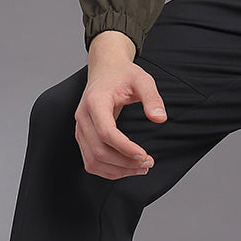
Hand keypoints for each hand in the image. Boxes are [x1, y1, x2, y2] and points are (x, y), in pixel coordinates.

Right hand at [75, 31, 166, 179]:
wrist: (106, 70)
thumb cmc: (123, 75)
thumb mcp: (142, 79)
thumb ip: (152, 98)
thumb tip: (160, 119)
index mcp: (95, 102)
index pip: (106, 132)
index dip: (124, 148)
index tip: (144, 155)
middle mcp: (83, 117)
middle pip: (99, 151)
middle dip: (125, 162)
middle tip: (148, 163)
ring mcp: (80, 128)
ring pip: (93, 161)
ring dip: (117, 170)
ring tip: (141, 168)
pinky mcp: (83, 136)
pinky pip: (91, 161)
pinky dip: (108, 170)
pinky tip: (127, 168)